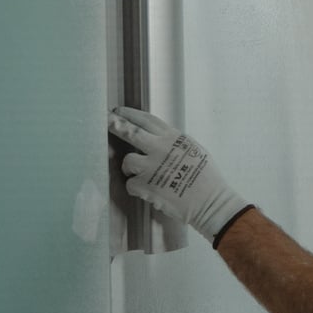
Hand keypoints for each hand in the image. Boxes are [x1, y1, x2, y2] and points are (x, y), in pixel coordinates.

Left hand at [108, 106, 251, 244]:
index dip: (130, 114)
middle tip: (104, 121)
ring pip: (127, 160)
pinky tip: (148, 191)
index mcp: (173, 137)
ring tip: (138, 174)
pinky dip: (136, 188)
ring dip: (129, 167)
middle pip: (130, 132)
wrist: (209, 201)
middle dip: (114, 125)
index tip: (118, 111)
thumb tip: (157, 139)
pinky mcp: (146, 186)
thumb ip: (174, 143)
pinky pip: (130, 184)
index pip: (147, 120)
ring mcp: (151, 167)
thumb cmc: (206, 178)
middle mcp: (160, 148)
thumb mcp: (194, 150)